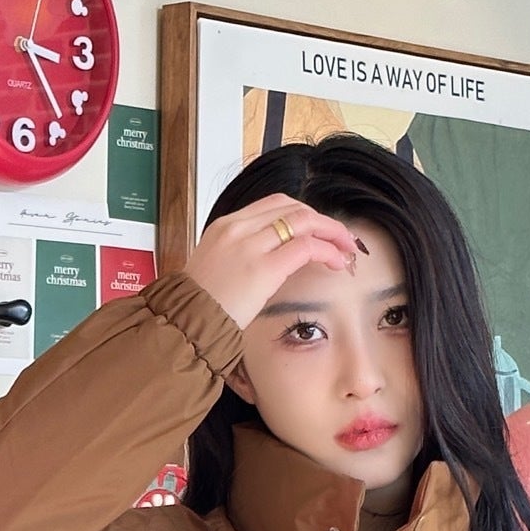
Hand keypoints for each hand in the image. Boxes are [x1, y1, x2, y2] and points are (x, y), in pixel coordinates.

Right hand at [182, 193, 361, 331]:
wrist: (182, 325)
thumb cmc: (195, 309)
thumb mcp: (214, 272)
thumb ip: (238, 260)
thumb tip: (264, 267)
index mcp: (224, 226)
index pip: (272, 205)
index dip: (302, 214)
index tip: (318, 230)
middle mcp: (237, 228)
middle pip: (292, 207)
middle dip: (322, 220)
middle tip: (341, 237)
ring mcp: (250, 245)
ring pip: (304, 221)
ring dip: (332, 232)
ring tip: (347, 249)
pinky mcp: (263, 268)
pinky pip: (306, 247)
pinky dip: (328, 251)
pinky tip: (337, 262)